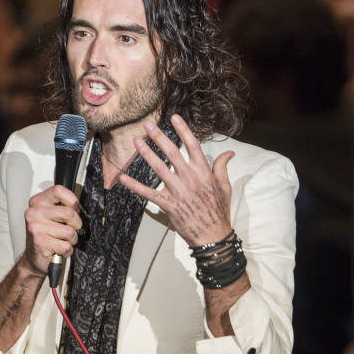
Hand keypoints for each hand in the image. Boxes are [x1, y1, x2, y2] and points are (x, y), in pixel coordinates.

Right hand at [21, 184, 81, 277]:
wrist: (33, 258)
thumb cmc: (44, 236)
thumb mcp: (50, 216)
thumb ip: (61, 207)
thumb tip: (77, 205)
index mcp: (37, 202)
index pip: (58, 190)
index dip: (72, 200)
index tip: (73, 209)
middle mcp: (34, 213)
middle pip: (69, 213)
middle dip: (75, 224)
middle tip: (70, 229)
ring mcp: (36, 228)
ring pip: (70, 231)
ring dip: (71, 240)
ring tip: (62, 241)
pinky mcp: (40, 242)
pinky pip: (66, 245)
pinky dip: (67, 250)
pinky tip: (58, 249)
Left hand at [121, 115, 233, 246]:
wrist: (213, 235)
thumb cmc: (219, 210)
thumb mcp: (225, 186)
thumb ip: (222, 167)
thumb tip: (229, 152)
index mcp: (204, 172)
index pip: (192, 145)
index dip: (183, 130)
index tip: (174, 118)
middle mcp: (190, 178)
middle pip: (172, 152)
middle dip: (159, 137)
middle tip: (147, 125)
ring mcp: (178, 191)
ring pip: (159, 168)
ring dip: (146, 154)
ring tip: (137, 142)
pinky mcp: (168, 205)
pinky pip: (148, 193)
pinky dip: (135, 186)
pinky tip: (124, 178)